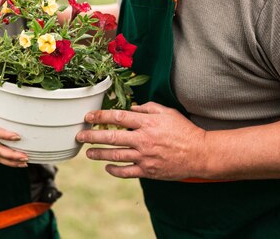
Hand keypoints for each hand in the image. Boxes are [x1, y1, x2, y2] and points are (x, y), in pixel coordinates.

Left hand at [75, 102, 206, 179]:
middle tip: (79, 136)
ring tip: (88, 152)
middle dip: (92, 136)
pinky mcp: (148, 171)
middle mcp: (143, 139)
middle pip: (111, 137)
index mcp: (146, 123)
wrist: (200, 154)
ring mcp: (144, 156)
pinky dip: (114, 170)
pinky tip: (107, 167)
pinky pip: (126, 172)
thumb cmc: (183, 130)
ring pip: (115, 155)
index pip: (117, 117)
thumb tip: (130, 109)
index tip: (88, 117)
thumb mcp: (167, 112)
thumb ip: (147, 108)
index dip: (100, 116)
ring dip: (98, 154)